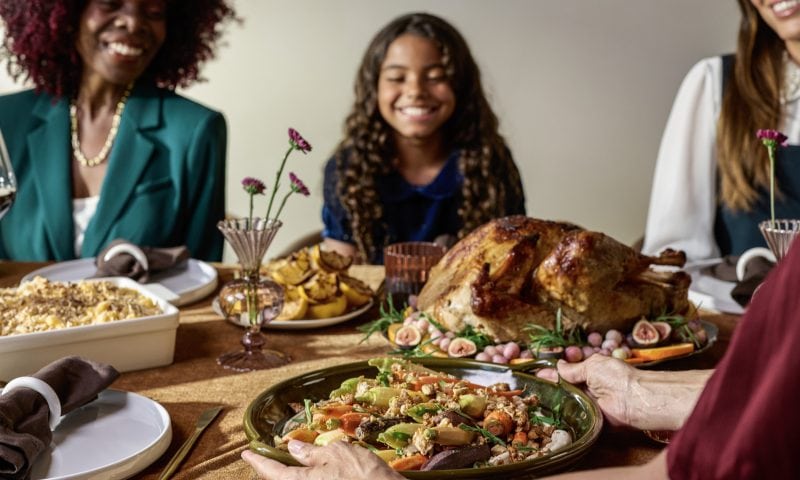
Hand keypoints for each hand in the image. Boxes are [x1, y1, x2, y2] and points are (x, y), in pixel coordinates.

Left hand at [242, 440, 403, 479]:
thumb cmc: (363, 475)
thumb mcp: (338, 453)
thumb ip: (313, 453)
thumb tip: (294, 448)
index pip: (272, 471)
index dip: (258, 461)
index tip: (246, 453)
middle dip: (276, 470)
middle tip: (272, 457)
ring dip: (297, 473)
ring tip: (300, 462)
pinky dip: (313, 477)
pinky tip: (321, 471)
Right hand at [537, 355, 636, 427]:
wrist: (633, 400)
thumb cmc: (615, 377)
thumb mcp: (592, 366)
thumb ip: (573, 370)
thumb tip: (558, 366)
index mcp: (590, 370)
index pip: (567, 371)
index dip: (553, 372)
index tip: (537, 374)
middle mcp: (588, 387)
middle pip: (564, 386)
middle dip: (549, 385)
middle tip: (531, 386)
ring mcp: (588, 402)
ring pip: (567, 400)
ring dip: (553, 399)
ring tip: (534, 397)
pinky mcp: (589, 417)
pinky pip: (573, 414)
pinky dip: (562, 413)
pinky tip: (546, 411)